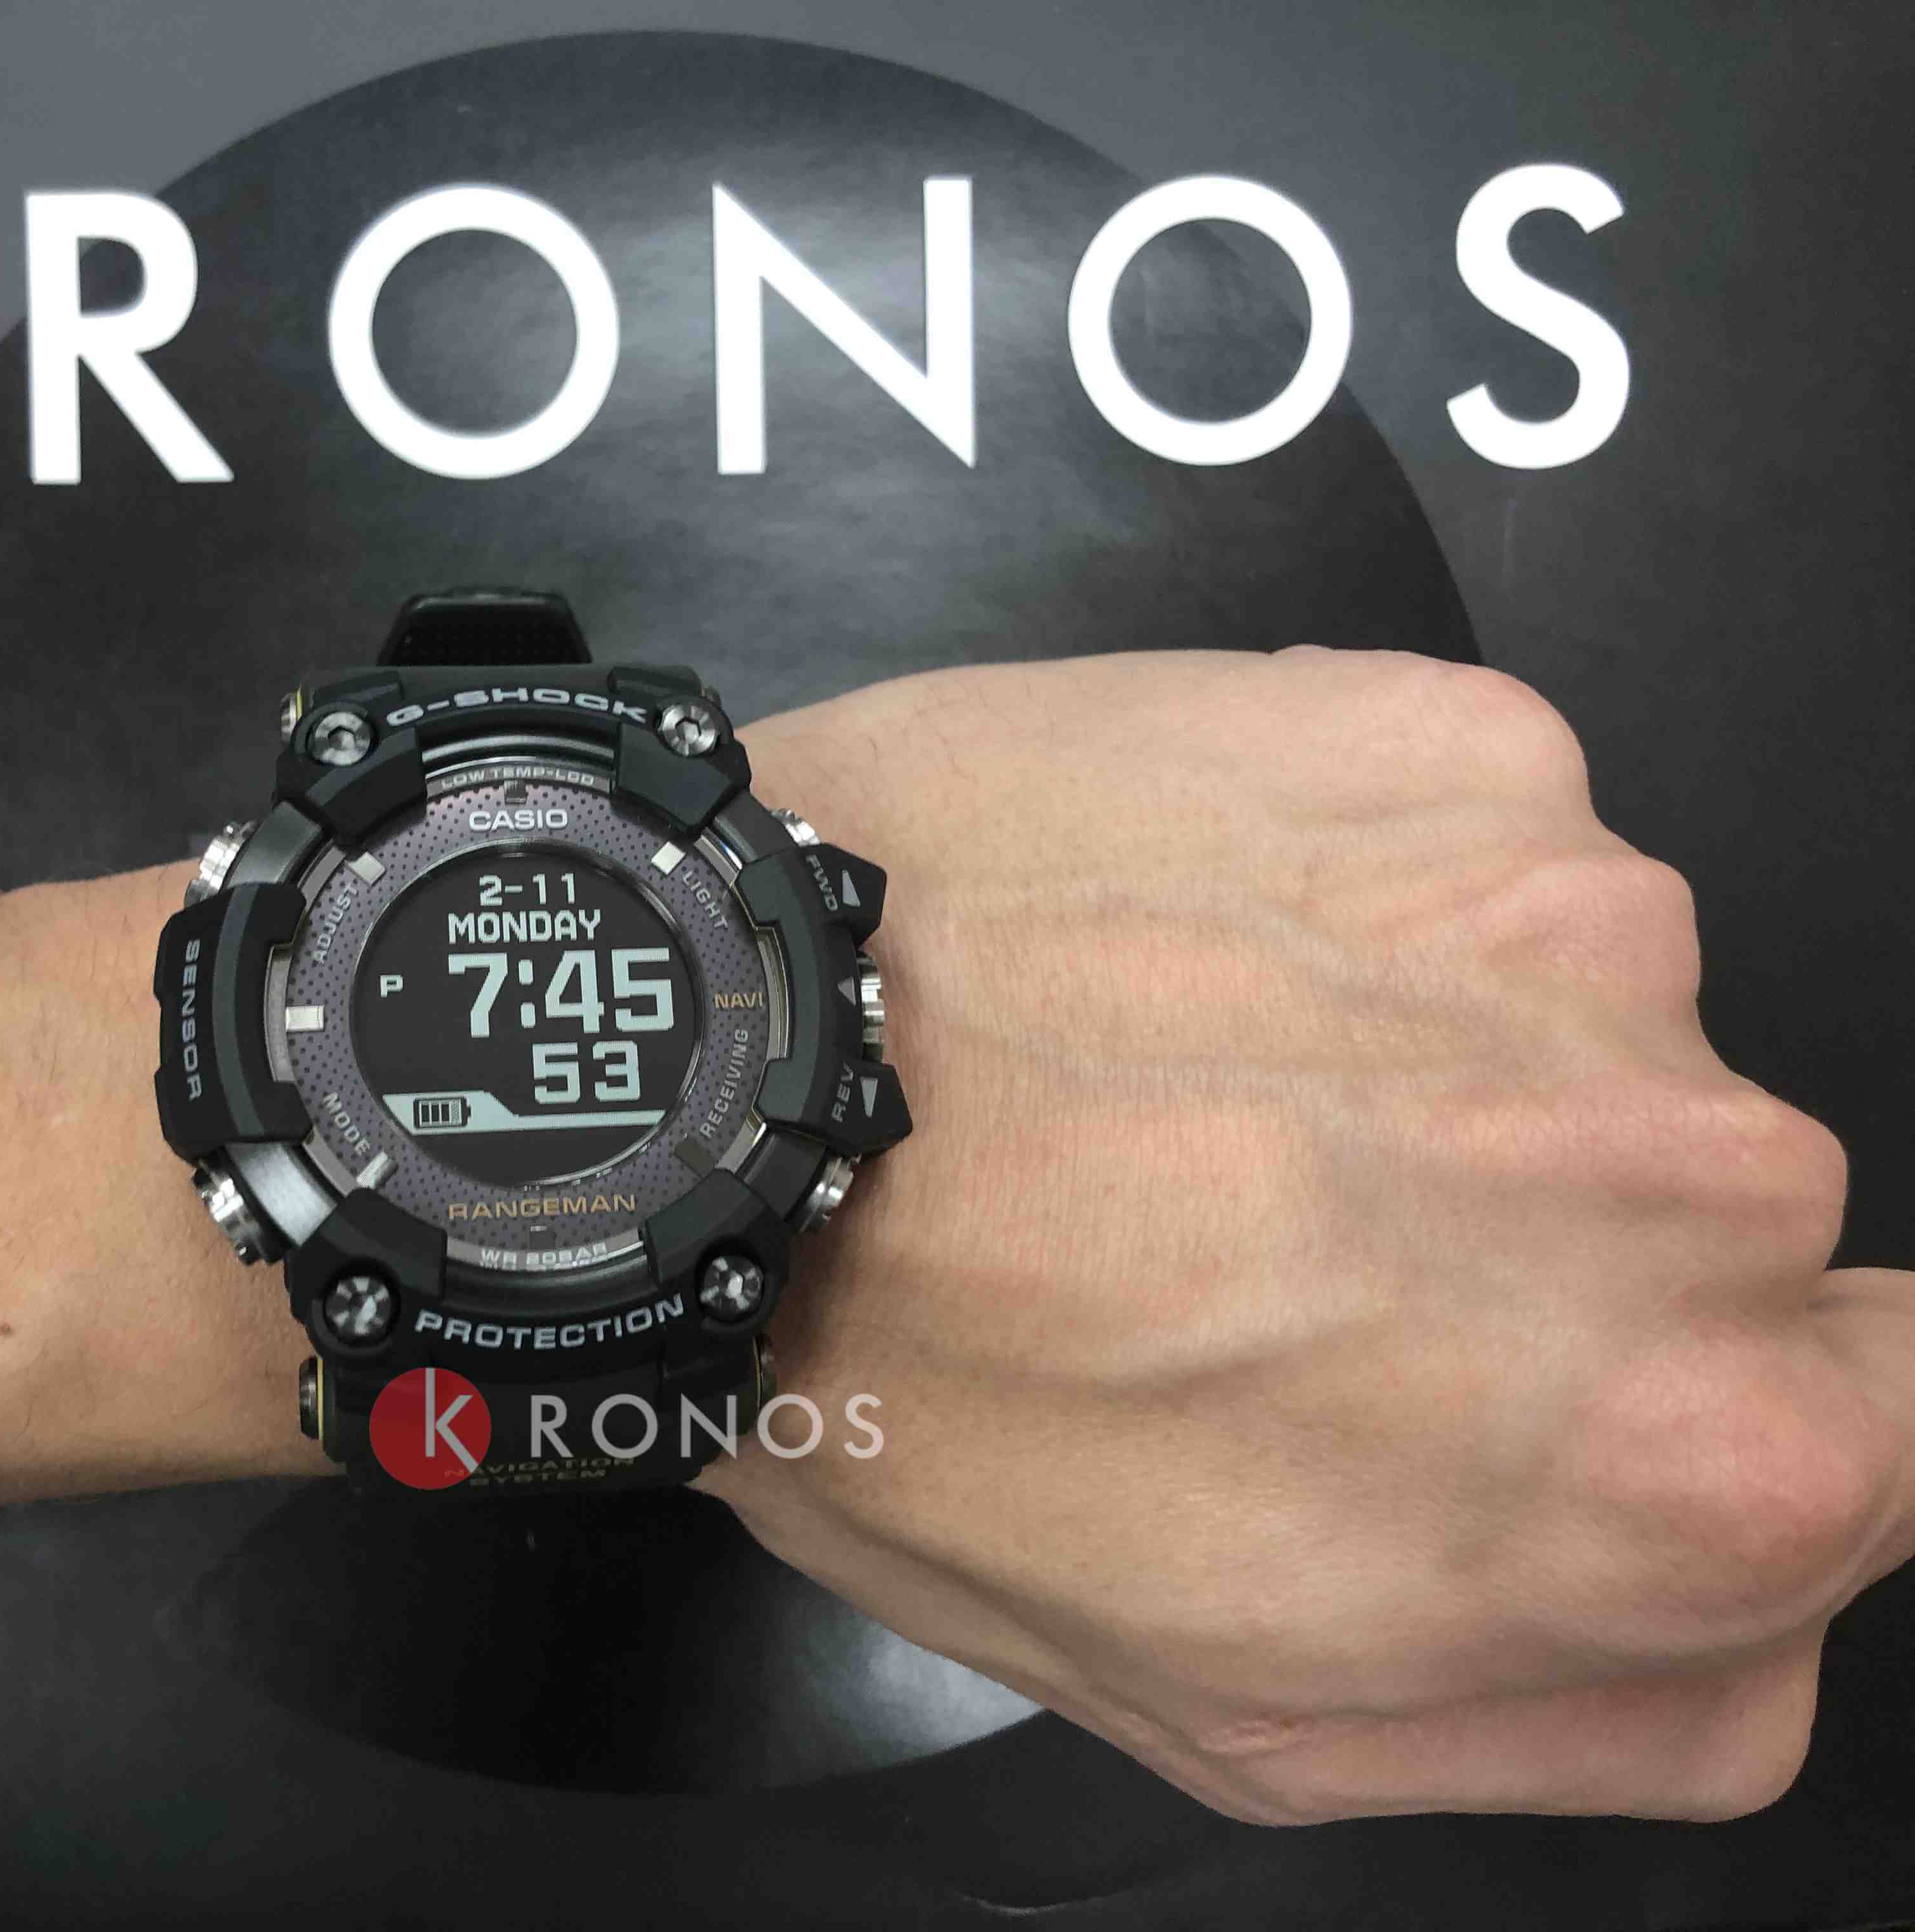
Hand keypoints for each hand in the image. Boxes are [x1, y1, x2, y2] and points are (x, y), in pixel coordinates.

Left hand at [703, 648, 1912, 1824]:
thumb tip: (1754, 1602)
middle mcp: (1703, 1172)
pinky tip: (1166, 940)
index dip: (1752, 1401)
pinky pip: (1478, 843)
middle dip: (1546, 1241)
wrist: (709, 1096)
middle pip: (1729, 1218)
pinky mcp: (1453, 732)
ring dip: (1433, 1053)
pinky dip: (1357, 889)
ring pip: (1589, 1018)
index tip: (1576, 1366)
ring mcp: (1587, 915)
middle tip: (1276, 1237)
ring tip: (1179, 1081)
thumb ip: (1598, 1699)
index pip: (1906, 1421)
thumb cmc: (945, 1418)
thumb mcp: (1262, 1713)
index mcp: (1693, 1458)